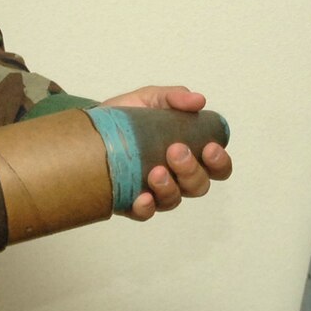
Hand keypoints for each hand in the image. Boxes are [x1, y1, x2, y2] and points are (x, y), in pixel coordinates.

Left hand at [100, 85, 232, 219]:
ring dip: (169, 187)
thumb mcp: (150, 99)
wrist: (90, 129)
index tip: (210, 147)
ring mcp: (155, 191)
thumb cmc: (127, 117)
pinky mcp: (131, 202)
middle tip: (175, 150)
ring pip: (174, 200)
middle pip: (199, 185)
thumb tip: (198, 100)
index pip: (217, 166)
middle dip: (191, 170)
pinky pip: (145, 213)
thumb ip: (175, 97)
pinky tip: (142, 197)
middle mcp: (177, 176)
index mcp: (190, 152)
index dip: (219, 162)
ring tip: (155, 171)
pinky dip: (146, 208)